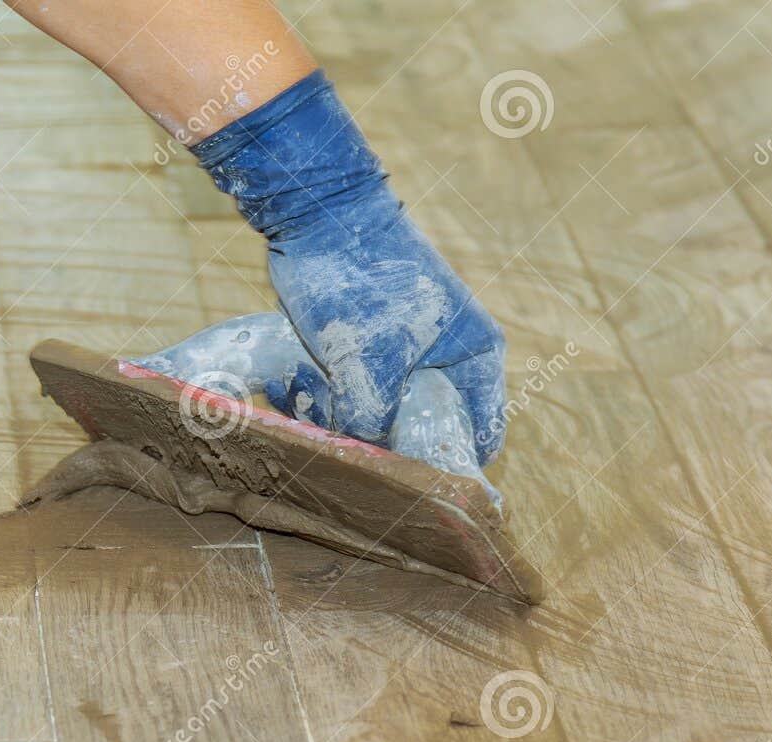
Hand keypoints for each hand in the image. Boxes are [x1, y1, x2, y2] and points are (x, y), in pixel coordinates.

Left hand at [136, 311, 501, 503]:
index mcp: (474, 358)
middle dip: (384, 447)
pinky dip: (323, 399)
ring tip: (310, 402)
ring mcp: (403, 355)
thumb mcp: (371, 362)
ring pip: (378, 416)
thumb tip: (365, 462)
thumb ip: (375, 420)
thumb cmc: (361, 279)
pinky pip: (347, 395)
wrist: (318, 213)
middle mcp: (445, 360)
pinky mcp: (361, 351)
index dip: (451, 471)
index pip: (479, 435)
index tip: (414, 498)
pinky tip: (292, 390)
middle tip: (349, 456)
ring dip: (343, 423)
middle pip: (422, 431)